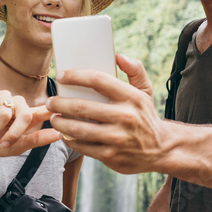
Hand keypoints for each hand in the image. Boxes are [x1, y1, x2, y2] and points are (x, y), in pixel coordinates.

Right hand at [0, 88, 59, 156]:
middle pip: (26, 114)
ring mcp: (4, 96)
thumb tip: (58, 134)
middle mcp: (18, 104)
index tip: (65, 107)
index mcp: (28, 117)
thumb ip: (35, 140)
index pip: (45, 110)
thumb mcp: (15, 147)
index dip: (55, 108)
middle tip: (2, 143)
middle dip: (13, 133)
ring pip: (6, 112)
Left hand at [48, 55, 166, 173]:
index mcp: (131, 97)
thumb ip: (135, 70)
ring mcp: (117, 138)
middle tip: (51, 101)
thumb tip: (118, 56)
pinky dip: (69, 139)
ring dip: (60, 122)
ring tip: (53, 117)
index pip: (98, 80)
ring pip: (78, 129)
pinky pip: (82, 146)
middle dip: (60, 103)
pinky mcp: (110, 156)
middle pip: (82, 107)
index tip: (62, 75)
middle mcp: (125, 117)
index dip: (76, 76)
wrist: (160, 149)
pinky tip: (64, 133)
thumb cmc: (145, 116)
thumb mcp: (145, 92)